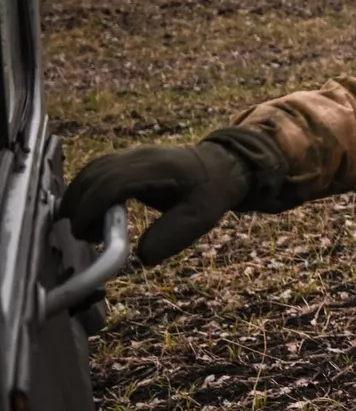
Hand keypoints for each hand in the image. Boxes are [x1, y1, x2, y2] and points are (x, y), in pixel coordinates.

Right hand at [58, 142, 256, 264]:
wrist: (222, 167)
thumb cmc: (211, 193)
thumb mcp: (201, 217)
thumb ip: (173, 236)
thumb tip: (142, 256)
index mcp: (158, 169)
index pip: (112, 183)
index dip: (91, 208)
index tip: (82, 233)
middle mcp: (140, 156)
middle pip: (95, 175)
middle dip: (79, 205)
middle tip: (83, 236)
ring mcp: (132, 154)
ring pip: (92, 170)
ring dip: (79, 197)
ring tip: (84, 228)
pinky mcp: (128, 159)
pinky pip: (97, 170)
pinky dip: (85, 189)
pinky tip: (87, 212)